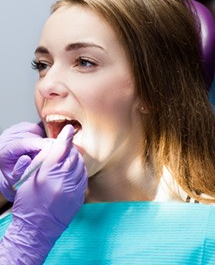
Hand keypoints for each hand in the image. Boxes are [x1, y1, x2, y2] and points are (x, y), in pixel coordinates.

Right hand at [0, 125, 87, 263]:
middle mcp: (62, 180)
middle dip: (70, 147)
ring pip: (80, 165)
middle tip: (67, 146)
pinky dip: (80, 170)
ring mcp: (73, 189)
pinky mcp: (79, 197)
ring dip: (76, 158)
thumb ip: (41, 162)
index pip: (60, 149)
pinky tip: (74, 170)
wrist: (36, 230)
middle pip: (72, 155)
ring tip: (70, 158)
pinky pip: (84, 177)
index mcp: (47, 174)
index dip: (65, 136)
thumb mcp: (28, 179)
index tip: (69, 129)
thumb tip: (51, 148)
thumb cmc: (28, 205)